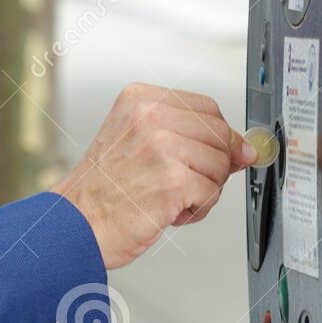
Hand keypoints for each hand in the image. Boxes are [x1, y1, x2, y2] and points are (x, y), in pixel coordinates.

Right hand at [50, 82, 253, 269]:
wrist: (76, 223)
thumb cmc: (104, 189)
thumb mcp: (139, 143)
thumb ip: (188, 137)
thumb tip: (245, 149)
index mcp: (140, 99)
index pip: (207, 107)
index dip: (220, 135)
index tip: (221, 153)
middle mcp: (149, 116)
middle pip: (220, 134)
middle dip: (213, 165)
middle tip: (185, 183)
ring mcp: (161, 146)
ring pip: (220, 164)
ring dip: (204, 190)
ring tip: (170, 198)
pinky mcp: (172, 180)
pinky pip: (212, 192)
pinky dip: (198, 209)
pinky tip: (170, 211)